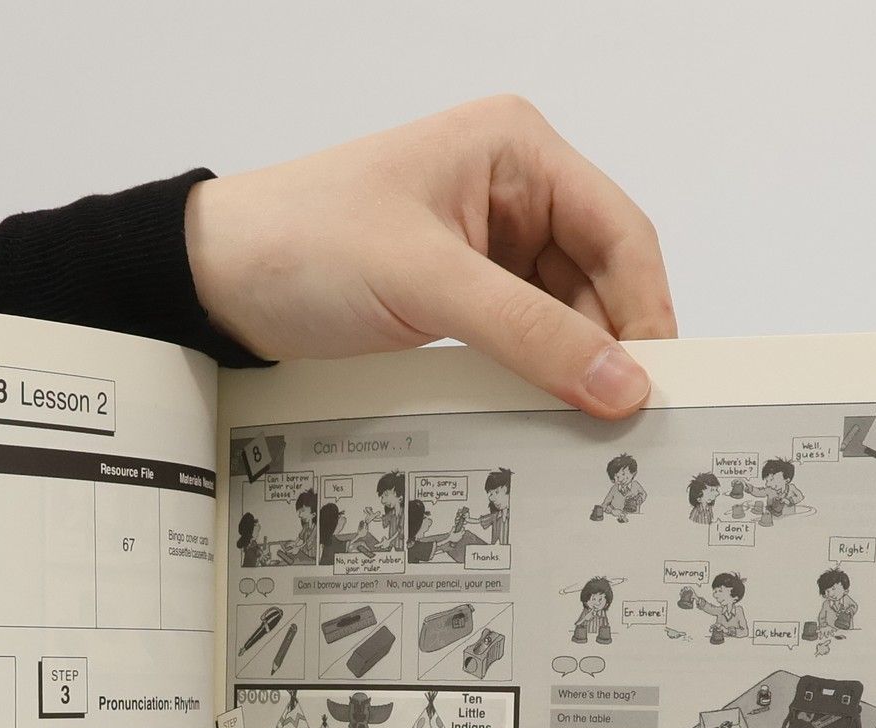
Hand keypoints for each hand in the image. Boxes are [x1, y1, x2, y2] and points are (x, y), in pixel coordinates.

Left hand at [185, 96, 673, 417]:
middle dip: (612, 348)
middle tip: (626, 423)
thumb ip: (529, 334)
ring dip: (574, 370)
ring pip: (564, 317)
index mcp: (516, 151)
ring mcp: (486, 247)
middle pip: (599, 280)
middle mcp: (511, 191)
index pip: (618, 232)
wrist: (219, 282)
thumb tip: (619, 382)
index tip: (657, 382)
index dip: (646, 309)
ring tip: (585, 428)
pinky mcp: (459, 297)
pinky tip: (544, 414)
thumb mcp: (427, 284)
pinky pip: (523, 340)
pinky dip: (537, 377)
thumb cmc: (303, 243)